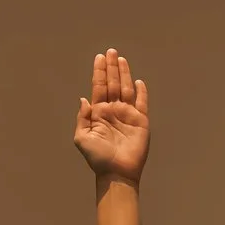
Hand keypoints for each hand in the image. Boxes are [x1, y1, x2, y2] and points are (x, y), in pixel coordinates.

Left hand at [72, 48, 148, 182]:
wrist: (116, 172)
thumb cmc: (98, 158)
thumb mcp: (82, 138)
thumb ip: (82, 118)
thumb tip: (83, 99)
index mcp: (99, 113)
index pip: (99, 87)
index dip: (99, 72)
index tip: (99, 57)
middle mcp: (113, 110)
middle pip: (113, 84)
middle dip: (111, 68)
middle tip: (110, 51)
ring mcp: (127, 115)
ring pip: (126, 89)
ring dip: (124, 74)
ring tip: (120, 59)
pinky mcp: (141, 121)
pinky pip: (142, 103)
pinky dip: (141, 92)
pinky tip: (138, 81)